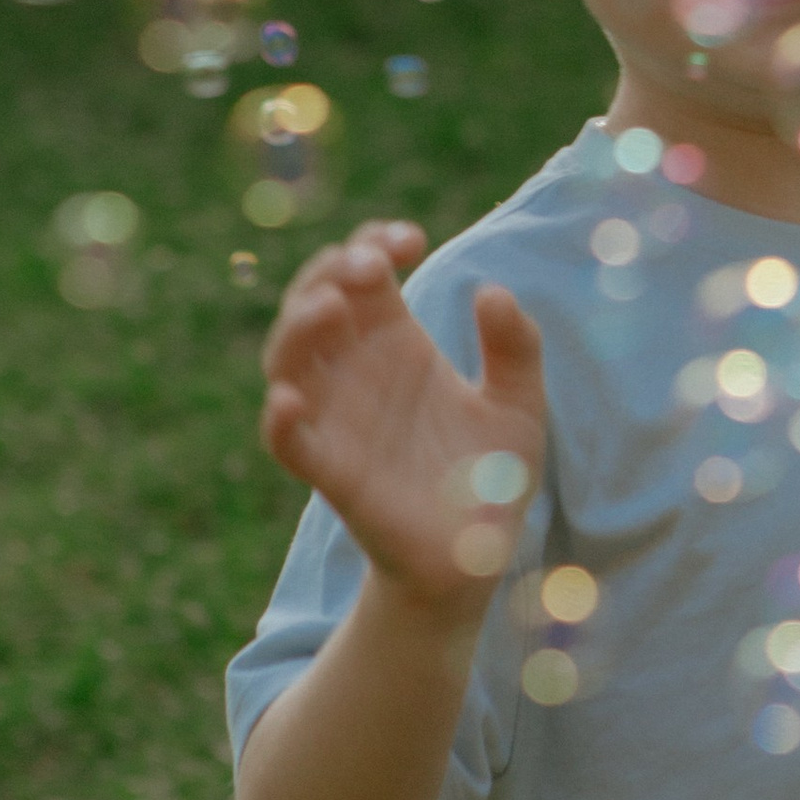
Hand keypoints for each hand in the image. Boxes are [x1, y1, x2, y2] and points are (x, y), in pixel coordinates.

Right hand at [260, 219, 544, 614]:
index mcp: (397, 341)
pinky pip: (287, 442)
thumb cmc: (491, 476)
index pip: (362, 272)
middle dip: (330, 271)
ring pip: (286, 359)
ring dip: (297, 326)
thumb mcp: (520, 403)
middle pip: (313, 300)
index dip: (373, 242)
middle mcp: (358, 371)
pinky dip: (280, 420)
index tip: (409, 241)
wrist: (481, 558)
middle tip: (371, 267)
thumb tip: (492, 291)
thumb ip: (515, 347)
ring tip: (330, 309)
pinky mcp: (332, 473)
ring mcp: (338, 419)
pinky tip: (292, 398)